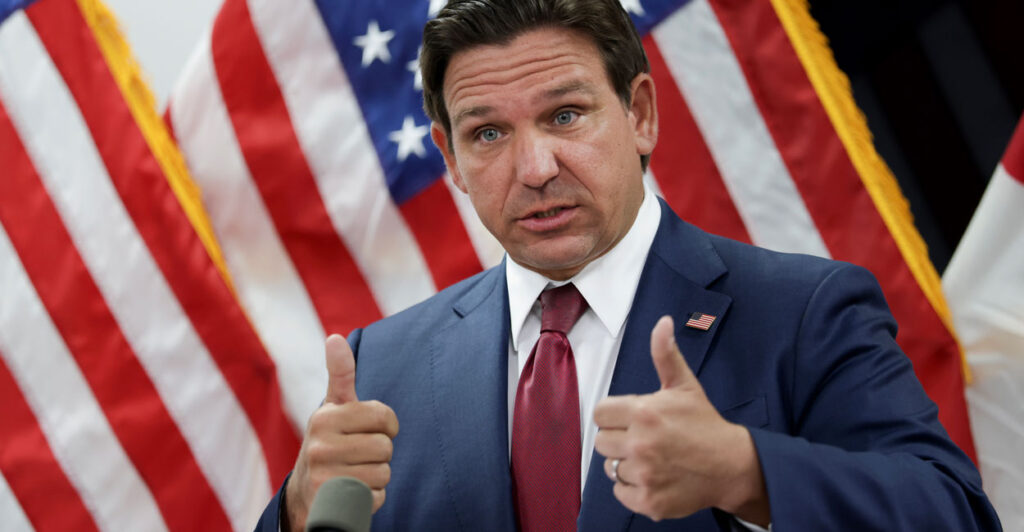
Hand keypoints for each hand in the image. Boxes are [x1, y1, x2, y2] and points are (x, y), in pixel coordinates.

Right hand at [284, 335, 398, 531]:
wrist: (306, 492)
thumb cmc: (331, 440)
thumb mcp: (334, 407)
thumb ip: (340, 374)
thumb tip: (335, 338)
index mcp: (325, 417)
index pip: (384, 417)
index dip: (387, 425)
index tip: (372, 428)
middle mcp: (320, 446)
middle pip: (385, 447)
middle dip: (380, 452)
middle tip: (359, 454)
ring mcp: (324, 476)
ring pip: (384, 473)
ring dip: (376, 475)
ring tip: (354, 471)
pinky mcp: (332, 504)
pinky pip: (377, 498)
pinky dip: (372, 498)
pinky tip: (353, 492)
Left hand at [593, 316, 768, 524]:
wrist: (732, 466)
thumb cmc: (705, 425)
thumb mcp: (685, 385)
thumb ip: (665, 354)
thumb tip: (663, 322)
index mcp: (644, 412)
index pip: (599, 414)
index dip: (615, 416)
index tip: (633, 420)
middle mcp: (641, 444)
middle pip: (601, 442)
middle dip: (620, 440)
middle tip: (646, 439)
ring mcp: (645, 474)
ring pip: (611, 468)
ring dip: (628, 465)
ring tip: (654, 459)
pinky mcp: (649, 501)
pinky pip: (621, 493)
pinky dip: (634, 489)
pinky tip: (655, 477)